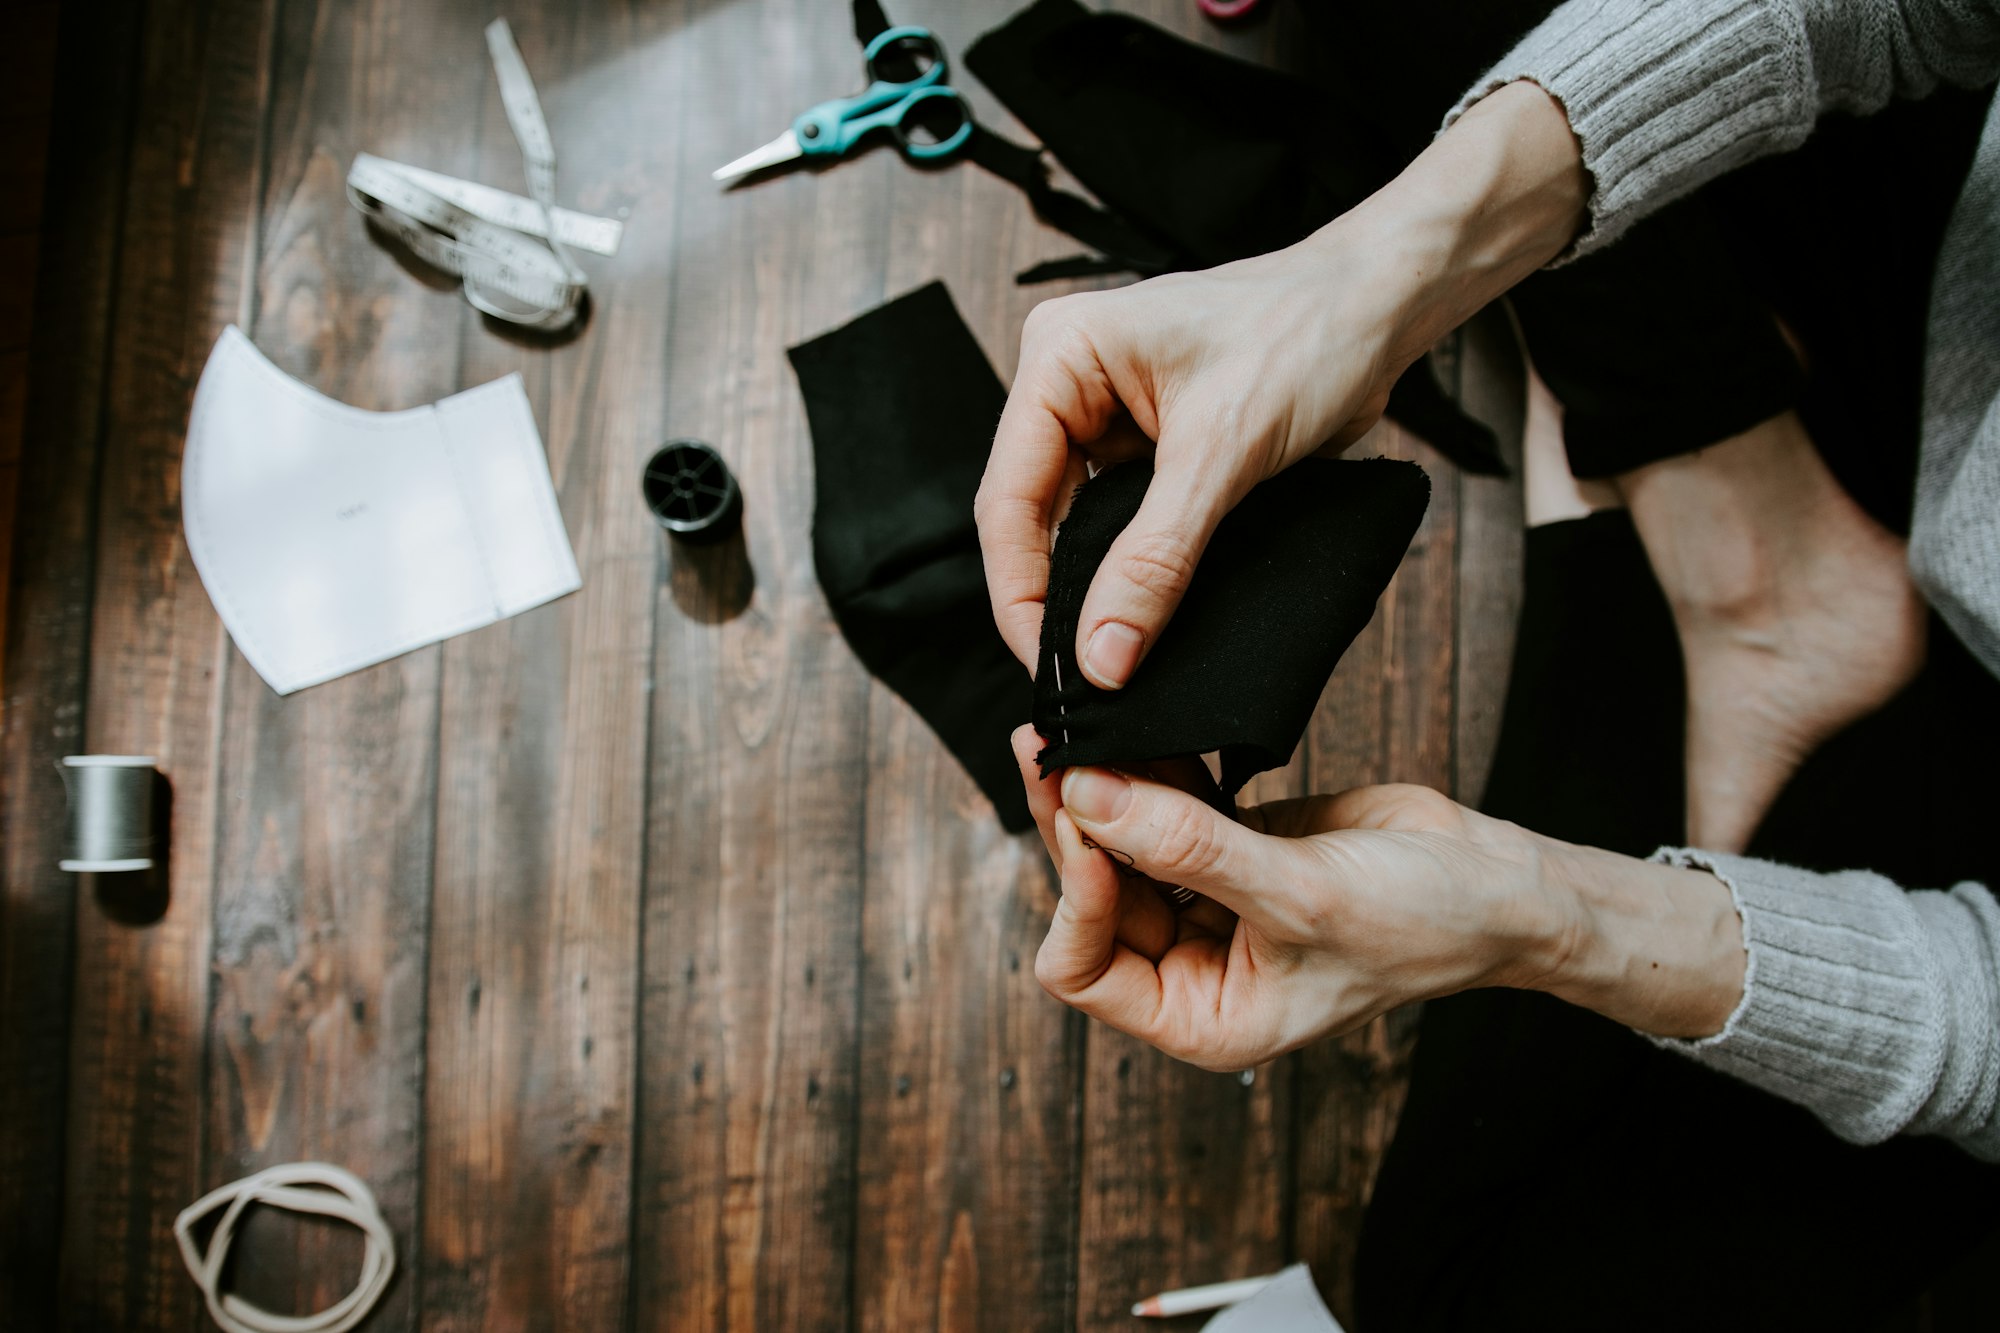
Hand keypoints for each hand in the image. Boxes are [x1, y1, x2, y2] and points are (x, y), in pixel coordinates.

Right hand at [975, 229, 1406, 688]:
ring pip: (1078, 531)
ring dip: (1097, 593)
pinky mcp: (1151, 451)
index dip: (1021, 593)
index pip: (1008, 498)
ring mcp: (1108, 419)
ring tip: (1116, 662)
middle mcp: (1070, 386)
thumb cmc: (1306, 333)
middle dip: (1057, 601)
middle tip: (1086, 681)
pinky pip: (1124, 529)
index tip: (1055, 670)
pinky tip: (1148, 622)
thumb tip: (1104, 655)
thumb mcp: (1222, 454)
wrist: (1382, 309)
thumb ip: (1155, 560)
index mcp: (1059, 358)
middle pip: (1033, 520)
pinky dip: (1137, 576)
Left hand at [1011, 728, 1744, 1070]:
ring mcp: (1205, 902)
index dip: (1073, 896)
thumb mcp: (1301, 894)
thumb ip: (1189, 848)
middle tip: (1049, 746)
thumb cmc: (1418, 923)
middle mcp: (1190, 966)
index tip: (1087, 818)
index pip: (1083, 967)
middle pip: (1090, 895)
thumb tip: (1088, 798)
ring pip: (1117, 844)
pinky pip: (1162, 808)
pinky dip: (1145, 771)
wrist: (1495, 883)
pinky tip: (1129, 729)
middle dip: (1073, 826)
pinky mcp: (1228, 845)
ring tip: (1072, 725)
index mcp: (1198, 1015)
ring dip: (1098, 790)